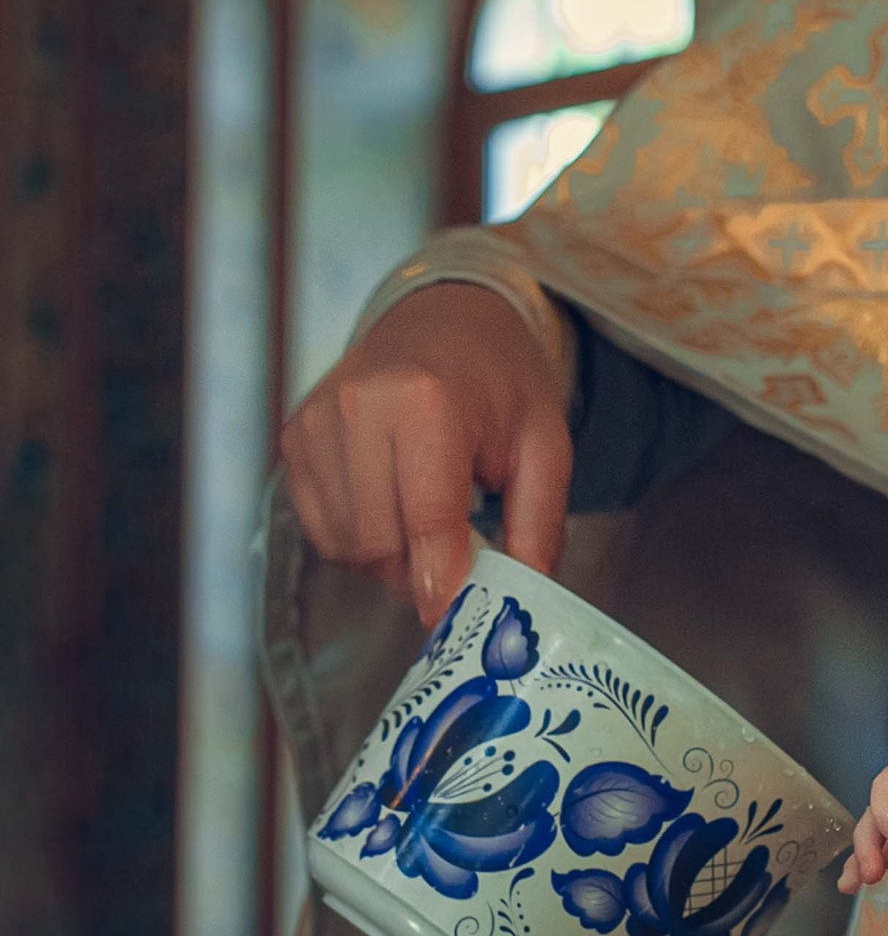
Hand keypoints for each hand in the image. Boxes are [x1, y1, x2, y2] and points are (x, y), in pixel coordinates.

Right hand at [277, 282, 572, 624]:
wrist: (444, 319)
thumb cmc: (501, 384)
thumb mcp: (546, 445)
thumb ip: (538, 521)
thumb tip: (523, 593)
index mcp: (424, 401)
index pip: (427, 516)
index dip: (443, 579)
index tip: (456, 616)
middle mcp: (356, 407)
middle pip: (380, 542)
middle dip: (423, 571)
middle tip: (463, 561)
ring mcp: (315, 423)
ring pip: (346, 544)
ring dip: (392, 560)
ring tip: (433, 527)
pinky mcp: (294, 439)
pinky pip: (322, 529)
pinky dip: (360, 540)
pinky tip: (395, 510)